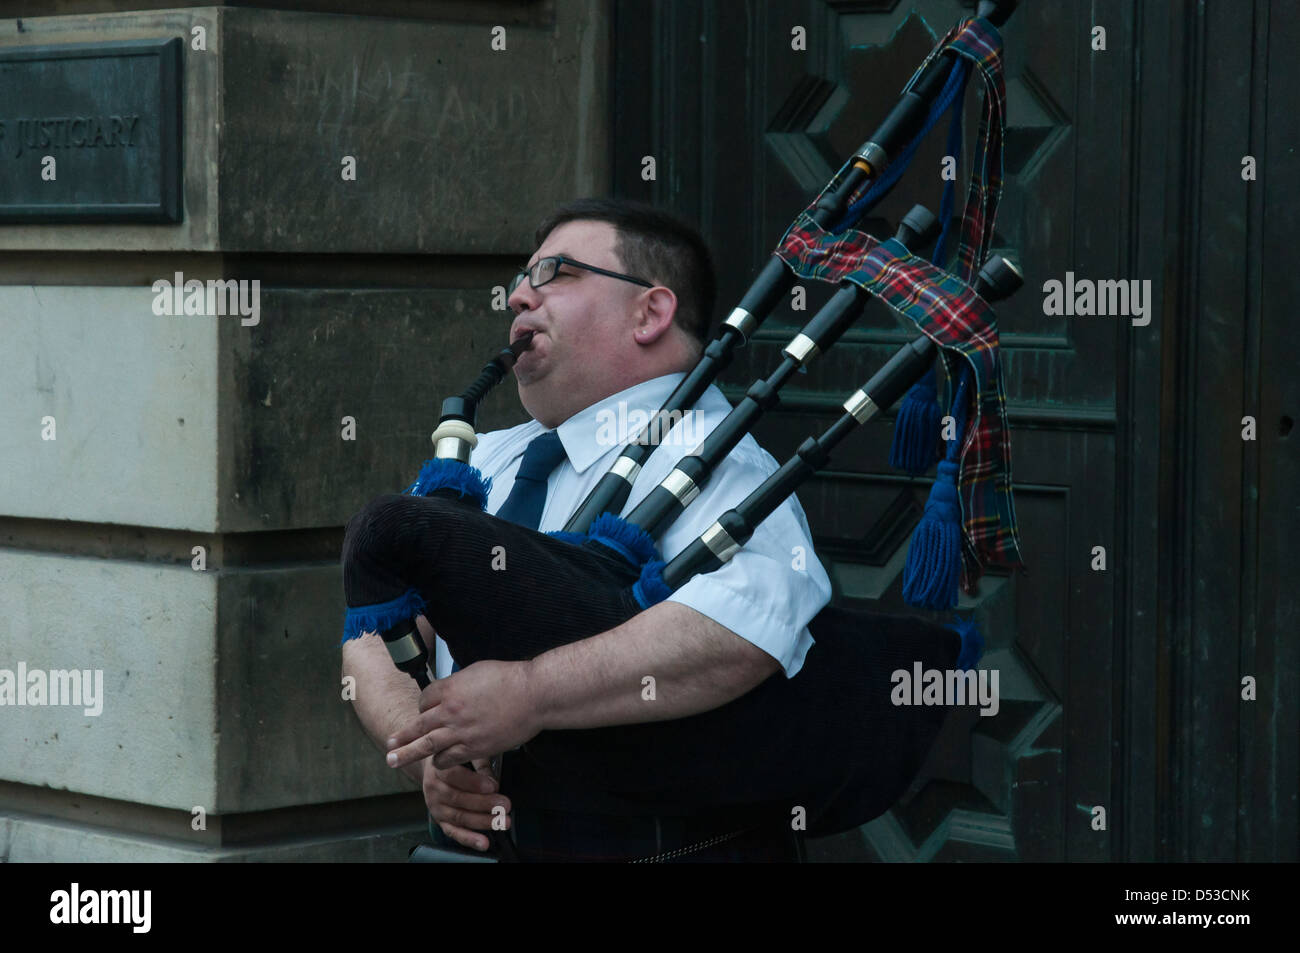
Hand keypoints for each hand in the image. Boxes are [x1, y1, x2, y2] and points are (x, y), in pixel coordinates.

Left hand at [386, 658, 543, 770]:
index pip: (424, 699)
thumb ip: (459, 684)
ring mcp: (461, 731)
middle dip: (401, 737)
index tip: (424, 711)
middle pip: (418, 726)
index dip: (423, 706)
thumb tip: (450, 691)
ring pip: (427, 746)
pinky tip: (437, 763)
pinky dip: (441, 761)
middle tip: (388, 746)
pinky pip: (449, 758)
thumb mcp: (477, 671)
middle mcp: (450, 710)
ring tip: (397, 761)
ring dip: (410, 754)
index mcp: (450, 688)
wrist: (533, 695)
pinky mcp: (475, 747)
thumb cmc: (510, 679)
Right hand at [423, 757, 510, 851]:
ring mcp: (436, 807)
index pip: (454, 776)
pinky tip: (483, 842)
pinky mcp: (440, 821)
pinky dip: (469, 839)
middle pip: (459, 799)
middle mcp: (434, 789)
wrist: (431, 767)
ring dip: (482, 822)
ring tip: (501, 822)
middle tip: (504, 805)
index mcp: (439, 768)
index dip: (474, 782)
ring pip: (459, 817)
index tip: (493, 786)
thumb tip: (493, 780)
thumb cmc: (452, 759)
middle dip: (484, 804)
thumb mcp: (464, 753)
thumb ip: (479, 764)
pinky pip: (454, 832)